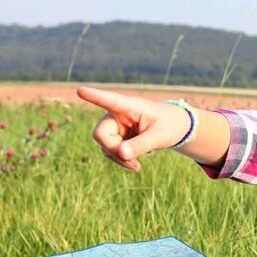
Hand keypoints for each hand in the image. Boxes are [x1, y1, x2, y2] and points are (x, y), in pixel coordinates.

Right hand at [76, 86, 192, 171]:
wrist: (176, 129)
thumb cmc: (169, 126)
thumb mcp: (159, 136)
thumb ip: (141, 145)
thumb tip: (121, 154)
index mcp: (128, 106)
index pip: (109, 100)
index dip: (94, 96)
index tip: (80, 90)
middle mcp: (116, 114)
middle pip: (100, 134)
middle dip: (113, 150)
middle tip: (134, 163)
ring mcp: (115, 126)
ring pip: (104, 146)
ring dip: (119, 159)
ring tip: (137, 166)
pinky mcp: (116, 137)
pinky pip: (110, 152)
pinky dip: (121, 160)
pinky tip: (135, 162)